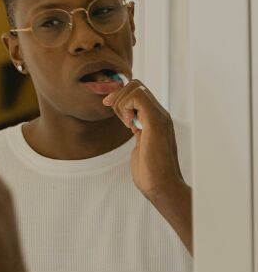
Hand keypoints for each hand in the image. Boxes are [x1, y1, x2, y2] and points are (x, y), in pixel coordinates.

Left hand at [102, 78, 185, 199]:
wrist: (162, 187)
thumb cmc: (151, 173)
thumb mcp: (141, 146)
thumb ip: (138, 132)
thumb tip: (132, 125)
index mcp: (156, 118)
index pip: (137, 92)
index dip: (119, 97)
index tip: (110, 110)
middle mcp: (160, 114)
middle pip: (135, 85)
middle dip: (118, 97)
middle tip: (118, 119)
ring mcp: (160, 116)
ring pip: (136, 87)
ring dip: (121, 102)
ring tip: (125, 123)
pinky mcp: (156, 122)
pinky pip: (138, 97)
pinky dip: (125, 106)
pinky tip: (128, 124)